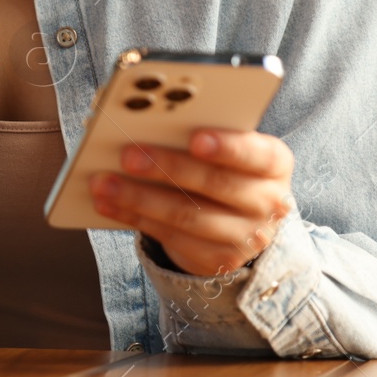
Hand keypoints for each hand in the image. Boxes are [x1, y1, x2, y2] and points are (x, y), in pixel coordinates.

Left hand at [89, 129, 295, 276]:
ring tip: (102, 182)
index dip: (227, 146)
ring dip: (139, 198)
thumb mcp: (224, 145)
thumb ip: (196, 130)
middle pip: (216, 184)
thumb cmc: (223, 164)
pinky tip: (107, 203)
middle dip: (167, 168)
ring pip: (188, 215)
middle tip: (126, 155)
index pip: (257, 153)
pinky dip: (134, 217)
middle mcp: (269, 201)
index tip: (194, 138)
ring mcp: (246, 236)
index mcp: (274, 161)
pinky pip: (172, 237)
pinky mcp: (219, 259)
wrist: (240, 219)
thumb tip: (144, 117)